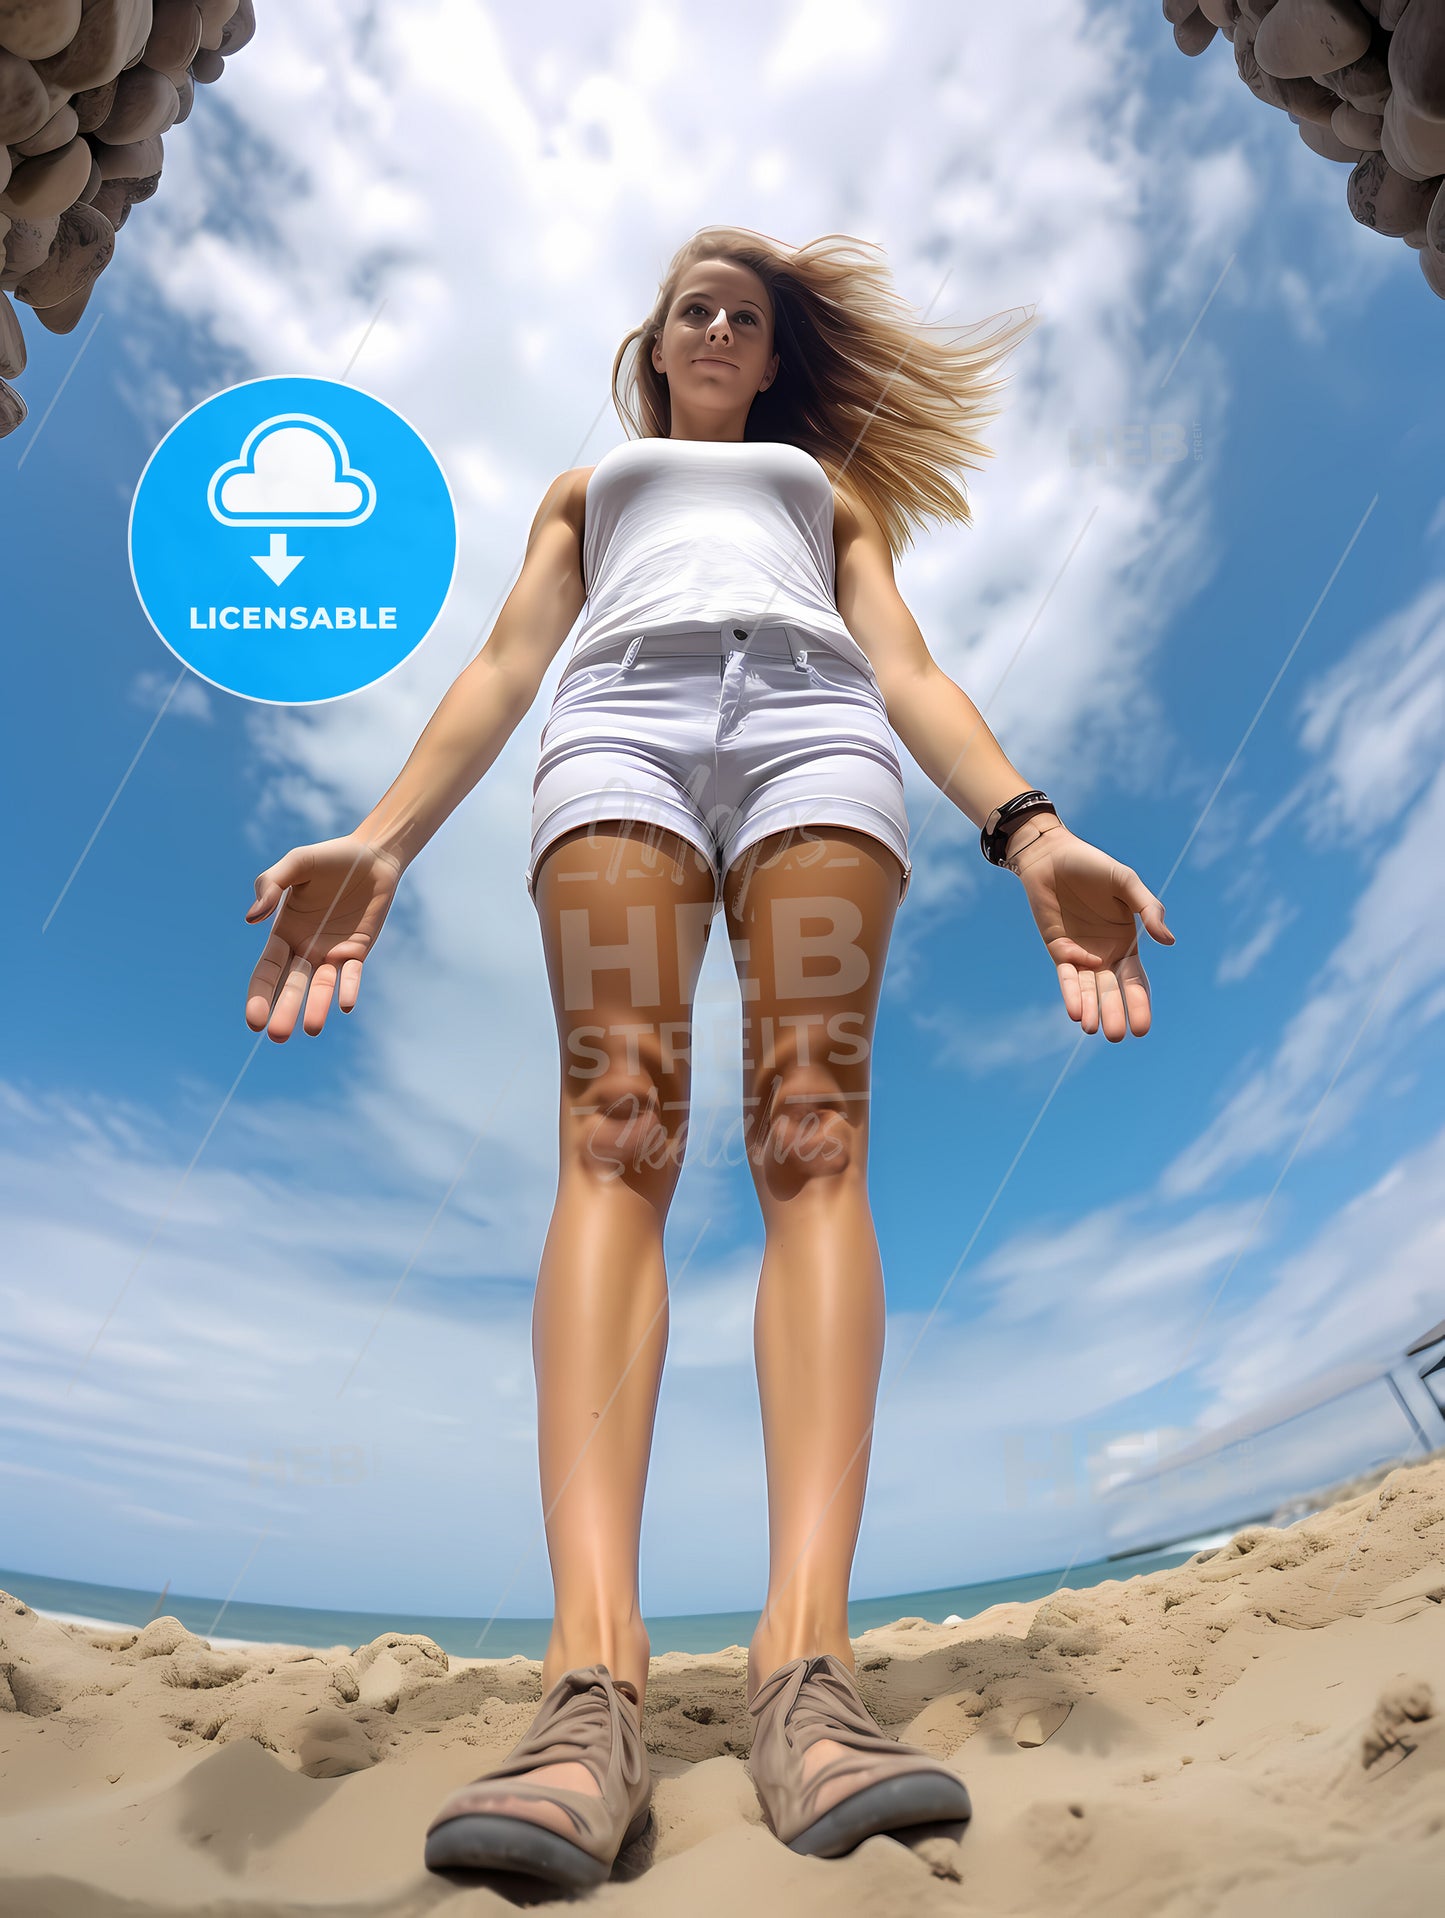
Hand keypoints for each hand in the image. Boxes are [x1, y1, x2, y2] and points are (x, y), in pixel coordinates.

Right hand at [243, 834, 404, 1040]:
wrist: (372, 856)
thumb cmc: (328, 859)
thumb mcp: (296, 864)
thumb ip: (270, 885)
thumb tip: (251, 918)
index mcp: (282, 932)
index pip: (267, 970)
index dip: (259, 994)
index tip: (254, 1020)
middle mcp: (304, 948)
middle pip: (291, 985)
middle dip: (283, 1011)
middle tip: (277, 1037)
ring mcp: (331, 952)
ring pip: (320, 987)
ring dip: (315, 1008)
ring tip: (312, 1028)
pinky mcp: (357, 951)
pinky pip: (351, 975)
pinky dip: (348, 989)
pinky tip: (345, 1004)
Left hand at [1004, 821, 1173, 1039]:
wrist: (1052, 857)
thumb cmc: (1093, 867)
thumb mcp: (1126, 883)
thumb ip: (1149, 909)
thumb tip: (1168, 941)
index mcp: (1128, 943)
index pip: (1136, 981)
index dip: (1140, 1003)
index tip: (1142, 1028)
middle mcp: (1106, 954)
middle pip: (1113, 991)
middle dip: (1115, 1013)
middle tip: (1117, 1036)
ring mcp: (1081, 955)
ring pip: (1088, 990)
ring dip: (1092, 1010)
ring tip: (1093, 1029)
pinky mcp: (1059, 951)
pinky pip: (1067, 978)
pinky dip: (1071, 994)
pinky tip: (1075, 1012)